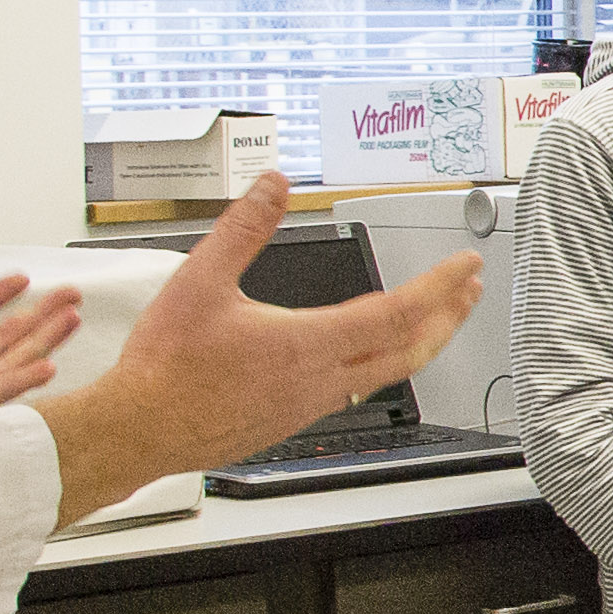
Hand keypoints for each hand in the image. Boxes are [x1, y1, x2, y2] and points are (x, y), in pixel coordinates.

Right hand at [32, 178, 475, 525]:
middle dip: (448, 317)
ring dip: (420, 341)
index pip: (395, 313)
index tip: (465, 266)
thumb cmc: (167, 367)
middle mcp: (320, 379)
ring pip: (386, 373)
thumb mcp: (200, 280)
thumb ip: (242, 228)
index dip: (438, 288)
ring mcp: (311, 404)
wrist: (141, 429)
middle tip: (471, 292)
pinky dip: (383, 364)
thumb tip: (272, 184)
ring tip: (436, 319)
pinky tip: (371, 353)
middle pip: (409, 350)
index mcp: (307, 343)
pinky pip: (356, 390)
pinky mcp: (294, 419)